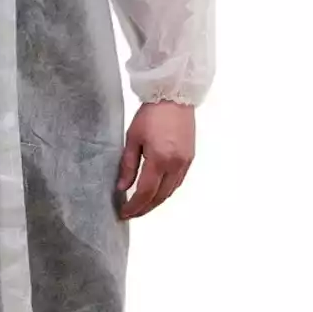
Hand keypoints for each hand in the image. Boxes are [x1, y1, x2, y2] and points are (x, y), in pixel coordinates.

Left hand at [117, 101, 194, 218]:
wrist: (174, 97)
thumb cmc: (150, 114)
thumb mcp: (132, 138)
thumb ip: (128, 165)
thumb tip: (122, 187)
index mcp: (159, 159)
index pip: (146, 192)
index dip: (134, 206)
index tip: (124, 213)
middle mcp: (175, 164)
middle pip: (160, 196)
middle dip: (145, 208)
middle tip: (131, 213)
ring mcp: (185, 162)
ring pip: (170, 191)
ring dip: (156, 201)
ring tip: (142, 205)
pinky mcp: (190, 158)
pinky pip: (178, 181)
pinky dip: (167, 190)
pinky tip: (157, 192)